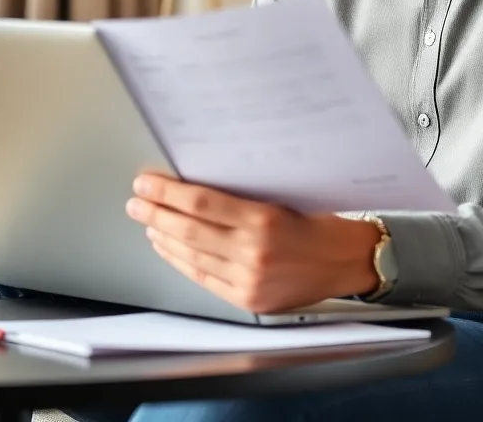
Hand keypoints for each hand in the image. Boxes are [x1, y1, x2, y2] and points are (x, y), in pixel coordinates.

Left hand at [126, 173, 380, 313]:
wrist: (345, 260)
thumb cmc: (318, 220)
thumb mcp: (283, 196)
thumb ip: (242, 197)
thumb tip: (196, 185)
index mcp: (264, 219)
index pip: (201, 203)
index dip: (168, 193)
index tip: (147, 183)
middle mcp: (253, 251)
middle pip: (189, 230)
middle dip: (156, 213)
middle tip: (136, 201)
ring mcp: (248, 279)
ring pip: (191, 256)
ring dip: (163, 237)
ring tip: (147, 222)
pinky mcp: (247, 299)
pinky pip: (203, 278)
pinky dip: (181, 261)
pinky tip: (169, 248)